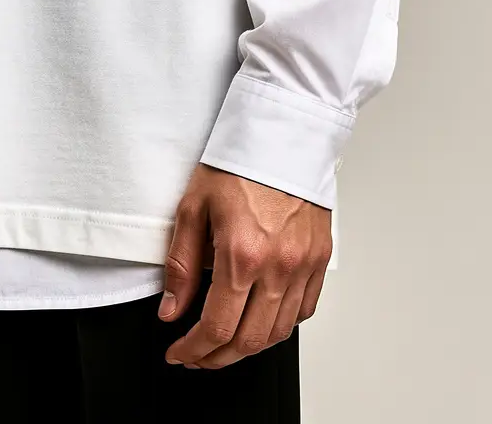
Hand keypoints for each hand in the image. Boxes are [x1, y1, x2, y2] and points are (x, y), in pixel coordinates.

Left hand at [159, 163, 331, 369]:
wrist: (280, 133)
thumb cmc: (237, 162)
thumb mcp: (193, 207)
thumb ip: (182, 265)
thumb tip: (171, 309)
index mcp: (242, 254)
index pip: (217, 327)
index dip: (194, 350)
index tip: (180, 353)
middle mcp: (278, 267)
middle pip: (249, 341)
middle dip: (218, 358)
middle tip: (198, 356)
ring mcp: (303, 265)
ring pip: (279, 333)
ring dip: (248, 348)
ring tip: (225, 343)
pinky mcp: (320, 259)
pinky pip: (303, 311)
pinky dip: (281, 326)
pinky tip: (261, 320)